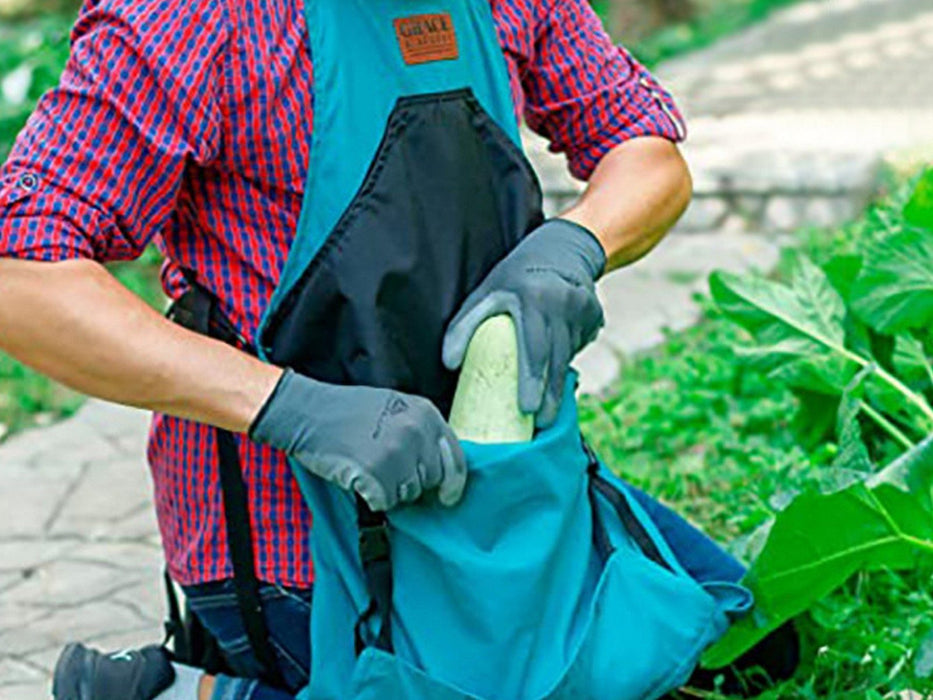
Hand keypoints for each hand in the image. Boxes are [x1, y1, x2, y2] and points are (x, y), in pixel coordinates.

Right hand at [249, 370, 466, 510]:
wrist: (309, 412)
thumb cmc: (349, 411)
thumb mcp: (396, 408)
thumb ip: (421, 432)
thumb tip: (440, 468)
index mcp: (426, 414)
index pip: (455, 458)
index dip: (453, 482)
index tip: (447, 497)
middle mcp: (416, 432)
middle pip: (431, 479)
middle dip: (411, 482)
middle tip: (385, 469)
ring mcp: (397, 453)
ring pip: (409, 493)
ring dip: (390, 490)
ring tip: (368, 467)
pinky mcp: (376, 473)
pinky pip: (386, 502)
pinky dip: (372, 497)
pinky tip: (358, 477)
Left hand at [443, 219, 604, 427]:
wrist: (561, 248)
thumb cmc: (514, 276)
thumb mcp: (486, 292)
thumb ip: (464, 326)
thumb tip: (448, 364)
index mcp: (533, 297)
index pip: (534, 348)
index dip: (531, 381)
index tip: (526, 409)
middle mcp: (562, 302)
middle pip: (556, 360)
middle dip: (549, 396)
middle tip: (541, 422)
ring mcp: (583, 309)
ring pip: (569, 356)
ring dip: (559, 383)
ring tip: (548, 409)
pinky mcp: (595, 314)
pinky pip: (580, 346)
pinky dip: (568, 359)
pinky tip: (558, 368)